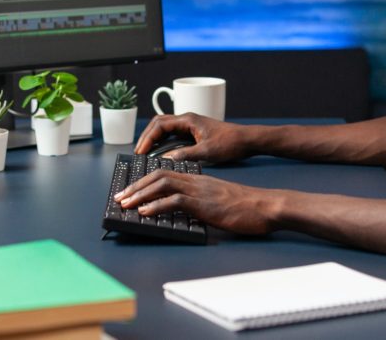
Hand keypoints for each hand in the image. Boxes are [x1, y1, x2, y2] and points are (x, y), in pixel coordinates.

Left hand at [114, 171, 278, 234]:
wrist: (265, 206)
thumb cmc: (245, 207)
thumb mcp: (217, 202)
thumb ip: (199, 203)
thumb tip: (183, 212)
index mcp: (197, 179)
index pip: (165, 173)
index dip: (144, 181)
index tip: (130, 190)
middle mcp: (195, 181)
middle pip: (158, 175)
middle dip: (136, 186)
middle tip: (120, 197)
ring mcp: (199, 191)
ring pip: (163, 184)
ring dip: (140, 194)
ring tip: (126, 204)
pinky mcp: (204, 204)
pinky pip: (176, 200)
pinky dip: (157, 205)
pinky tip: (146, 211)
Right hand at [134, 113, 249, 162]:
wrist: (246, 140)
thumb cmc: (230, 143)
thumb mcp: (207, 152)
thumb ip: (185, 155)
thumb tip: (166, 160)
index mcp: (188, 120)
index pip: (160, 125)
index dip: (148, 138)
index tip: (141, 151)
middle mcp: (187, 120)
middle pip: (159, 124)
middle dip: (147, 137)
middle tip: (138, 152)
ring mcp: (190, 126)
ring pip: (165, 128)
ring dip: (154, 139)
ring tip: (145, 153)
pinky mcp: (193, 133)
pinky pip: (172, 134)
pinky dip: (163, 142)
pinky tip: (160, 153)